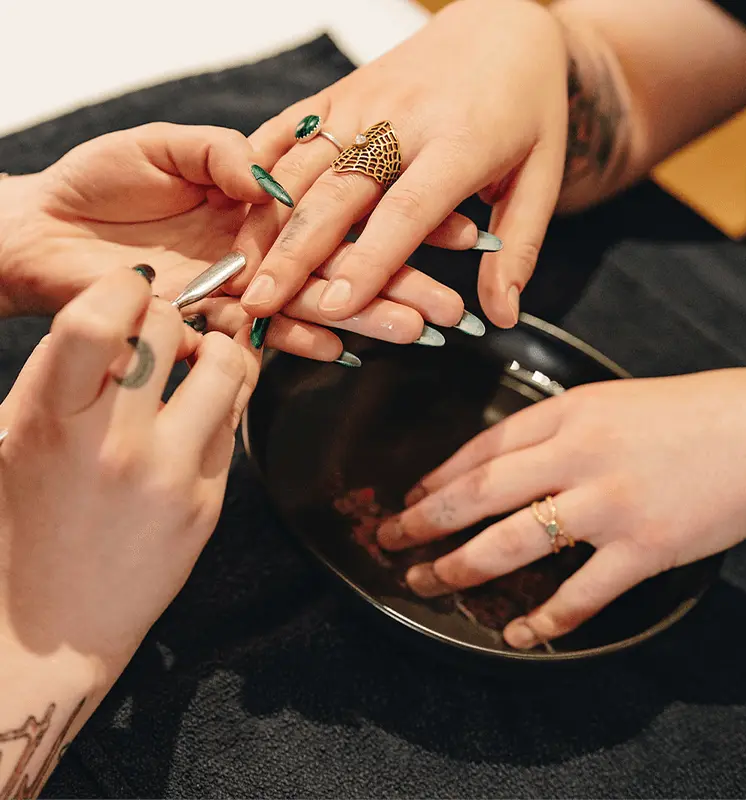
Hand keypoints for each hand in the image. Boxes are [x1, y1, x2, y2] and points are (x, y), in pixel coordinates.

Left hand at [0, 124, 453, 358]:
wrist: (42, 230)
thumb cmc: (99, 179)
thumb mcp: (164, 146)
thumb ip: (218, 155)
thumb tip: (266, 176)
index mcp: (260, 205)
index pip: (343, 212)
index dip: (397, 221)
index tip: (455, 229)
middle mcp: (260, 251)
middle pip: (341, 268)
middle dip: (398, 286)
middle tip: (449, 306)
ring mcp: (238, 289)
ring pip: (313, 306)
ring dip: (364, 318)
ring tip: (416, 330)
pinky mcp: (205, 321)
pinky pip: (258, 336)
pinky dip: (297, 343)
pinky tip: (341, 349)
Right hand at [0, 268, 258, 677]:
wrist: (49, 634)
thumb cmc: (16, 531)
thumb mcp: (9, 439)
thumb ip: (55, 373)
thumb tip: (109, 316)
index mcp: (51, 421)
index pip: (96, 320)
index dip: (123, 289)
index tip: (132, 290)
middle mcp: (117, 444)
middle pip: (171, 330)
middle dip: (171, 316)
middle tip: (164, 334)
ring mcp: (173, 475)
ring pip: (227, 368)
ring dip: (216, 350)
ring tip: (197, 363)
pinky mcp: (209, 503)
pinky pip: (234, 422)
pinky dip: (225, 400)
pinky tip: (203, 410)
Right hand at [234, 0, 567, 328]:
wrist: (504, 28)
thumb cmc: (526, 110)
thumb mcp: (542, 179)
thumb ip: (519, 249)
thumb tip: (503, 317)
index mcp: (461, 143)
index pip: (409, 209)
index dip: (371, 260)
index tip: (336, 305)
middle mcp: (403, 121)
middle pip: (338, 191)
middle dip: (294, 252)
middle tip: (259, 301)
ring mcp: (365, 102)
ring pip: (302, 164)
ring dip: (263, 220)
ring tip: (235, 270)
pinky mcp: (340, 94)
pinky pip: (289, 127)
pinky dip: (257, 168)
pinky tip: (231, 209)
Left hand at [376, 369, 745, 648]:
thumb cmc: (689, 414)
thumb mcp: (611, 403)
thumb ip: (558, 430)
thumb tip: (503, 461)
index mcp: (569, 413)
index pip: (483, 447)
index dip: (439, 476)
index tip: (412, 497)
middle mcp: (579, 455)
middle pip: (480, 493)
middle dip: (426, 521)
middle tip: (390, 539)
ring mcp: (609, 503)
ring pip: (513, 542)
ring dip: (461, 566)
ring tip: (429, 581)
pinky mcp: (644, 548)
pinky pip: (580, 593)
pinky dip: (544, 618)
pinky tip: (519, 634)